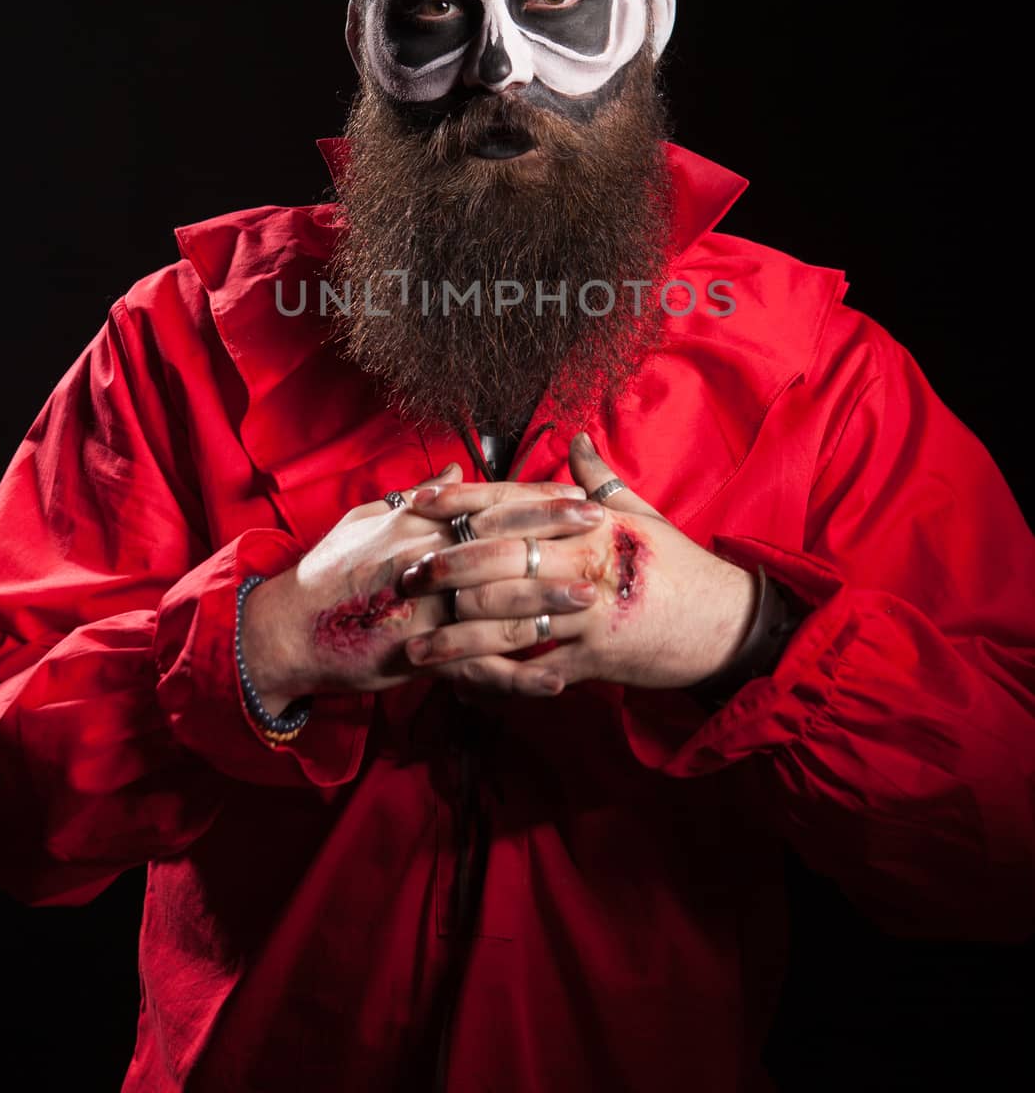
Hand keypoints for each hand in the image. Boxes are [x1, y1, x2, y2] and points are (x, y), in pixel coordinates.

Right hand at [240, 466, 597, 707]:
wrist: (286, 630)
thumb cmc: (325, 574)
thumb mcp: (368, 521)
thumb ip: (418, 497)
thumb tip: (456, 469)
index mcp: (419, 524)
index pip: (490, 504)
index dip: (537, 500)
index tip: (578, 494)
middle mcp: (427, 558)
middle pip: (503, 542)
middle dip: (555, 535)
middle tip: (603, 530)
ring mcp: (427, 607)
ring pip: (498, 600)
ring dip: (548, 599)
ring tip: (593, 597)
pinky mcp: (421, 652)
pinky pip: (479, 663)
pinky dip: (519, 670)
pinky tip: (556, 675)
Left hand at [399, 434, 758, 697]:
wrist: (725, 623)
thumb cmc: (678, 566)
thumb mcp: (642, 515)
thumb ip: (600, 479)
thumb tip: (576, 440)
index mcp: (589, 521)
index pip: (513, 504)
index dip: (461, 502)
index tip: (417, 503)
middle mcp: (584, 560)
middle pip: (501, 559)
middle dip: (447, 568)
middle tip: (403, 574)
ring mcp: (587, 613)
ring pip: (508, 621)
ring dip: (456, 636)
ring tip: (414, 647)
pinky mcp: (592, 659)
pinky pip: (533, 671)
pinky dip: (494, 681)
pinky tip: (459, 687)